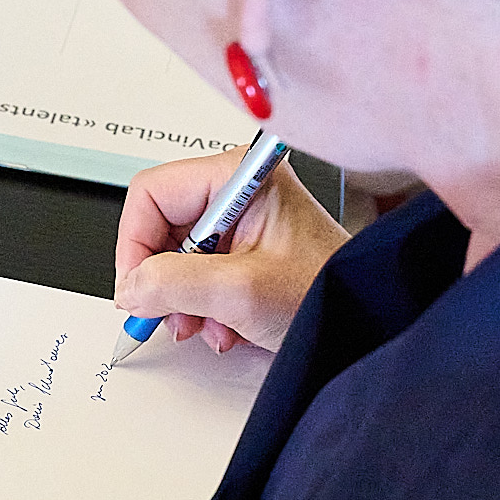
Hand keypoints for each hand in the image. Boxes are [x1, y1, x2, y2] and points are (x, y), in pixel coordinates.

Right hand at [114, 152, 348, 353]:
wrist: (368, 318)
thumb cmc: (327, 289)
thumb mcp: (241, 292)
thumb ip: (174, 284)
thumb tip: (131, 286)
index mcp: (240, 175)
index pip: (151, 193)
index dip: (134, 243)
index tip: (136, 286)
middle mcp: (237, 189)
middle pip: (160, 225)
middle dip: (162, 279)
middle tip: (170, 314)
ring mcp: (242, 217)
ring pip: (175, 254)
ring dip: (182, 298)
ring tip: (207, 325)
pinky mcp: (246, 246)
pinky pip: (198, 270)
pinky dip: (201, 304)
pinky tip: (224, 324)